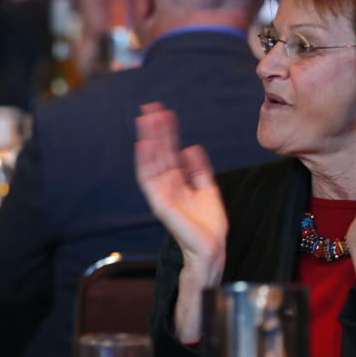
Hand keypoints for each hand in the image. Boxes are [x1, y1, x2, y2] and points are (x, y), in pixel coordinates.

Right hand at [135, 102, 227, 341]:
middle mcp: (165, 185)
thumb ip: (199, 169)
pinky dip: (144, 161)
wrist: (211, 248)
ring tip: (146, 119)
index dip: (166, 133)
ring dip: (148, 139)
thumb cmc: (209, 225)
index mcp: (176, 181)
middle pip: (158, 152)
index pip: (168, 151)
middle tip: (150, 108)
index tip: (163, 113)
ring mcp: (161, 193)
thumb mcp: (207, 189)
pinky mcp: (159, 203)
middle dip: (154, 130)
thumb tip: (190, 147)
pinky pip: (148, 179)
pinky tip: (144, 144)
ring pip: (151, 160)